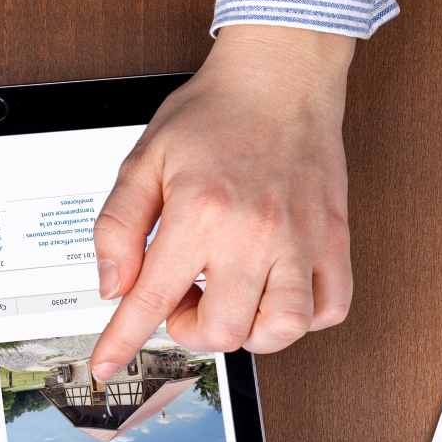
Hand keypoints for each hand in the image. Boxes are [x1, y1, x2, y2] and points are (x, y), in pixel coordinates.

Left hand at [88, 24, 355, 377]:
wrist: (281, 76)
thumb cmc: (216, 113)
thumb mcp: (145, 159)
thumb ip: (118, 226)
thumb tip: (114, 286)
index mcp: (199, 213)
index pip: (151, 299)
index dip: (123, 341)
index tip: (107, 365)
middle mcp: (253, 233)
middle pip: (222, 330)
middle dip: (193, 328)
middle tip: (187, 296)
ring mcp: (300, 239)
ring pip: (281, 330)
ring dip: (251, 332)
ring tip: (236, 301)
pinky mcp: (334, 239)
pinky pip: (330, 308)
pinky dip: (304, 318)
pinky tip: (279, 295)